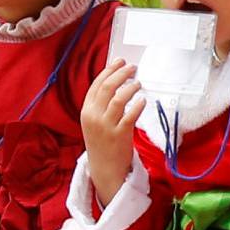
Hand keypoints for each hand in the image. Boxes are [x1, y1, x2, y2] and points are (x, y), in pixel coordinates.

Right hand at [82, 59, 141, 205]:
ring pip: (118, 99)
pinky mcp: (119, 135)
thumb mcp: (95, 122)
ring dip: (130, 88)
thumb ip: (102, 105)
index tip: (119, 61)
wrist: (104, 168)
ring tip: (138, 83)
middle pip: (107, 88)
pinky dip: (137, 105)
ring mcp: (106, 126)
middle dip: (120, 74)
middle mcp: (93, 117)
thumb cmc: (103, 142)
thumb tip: (116, 83)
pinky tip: (143, 100)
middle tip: (132, 67)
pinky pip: (130, 116)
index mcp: (86, 111)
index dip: (108, 71)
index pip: (96, 85)